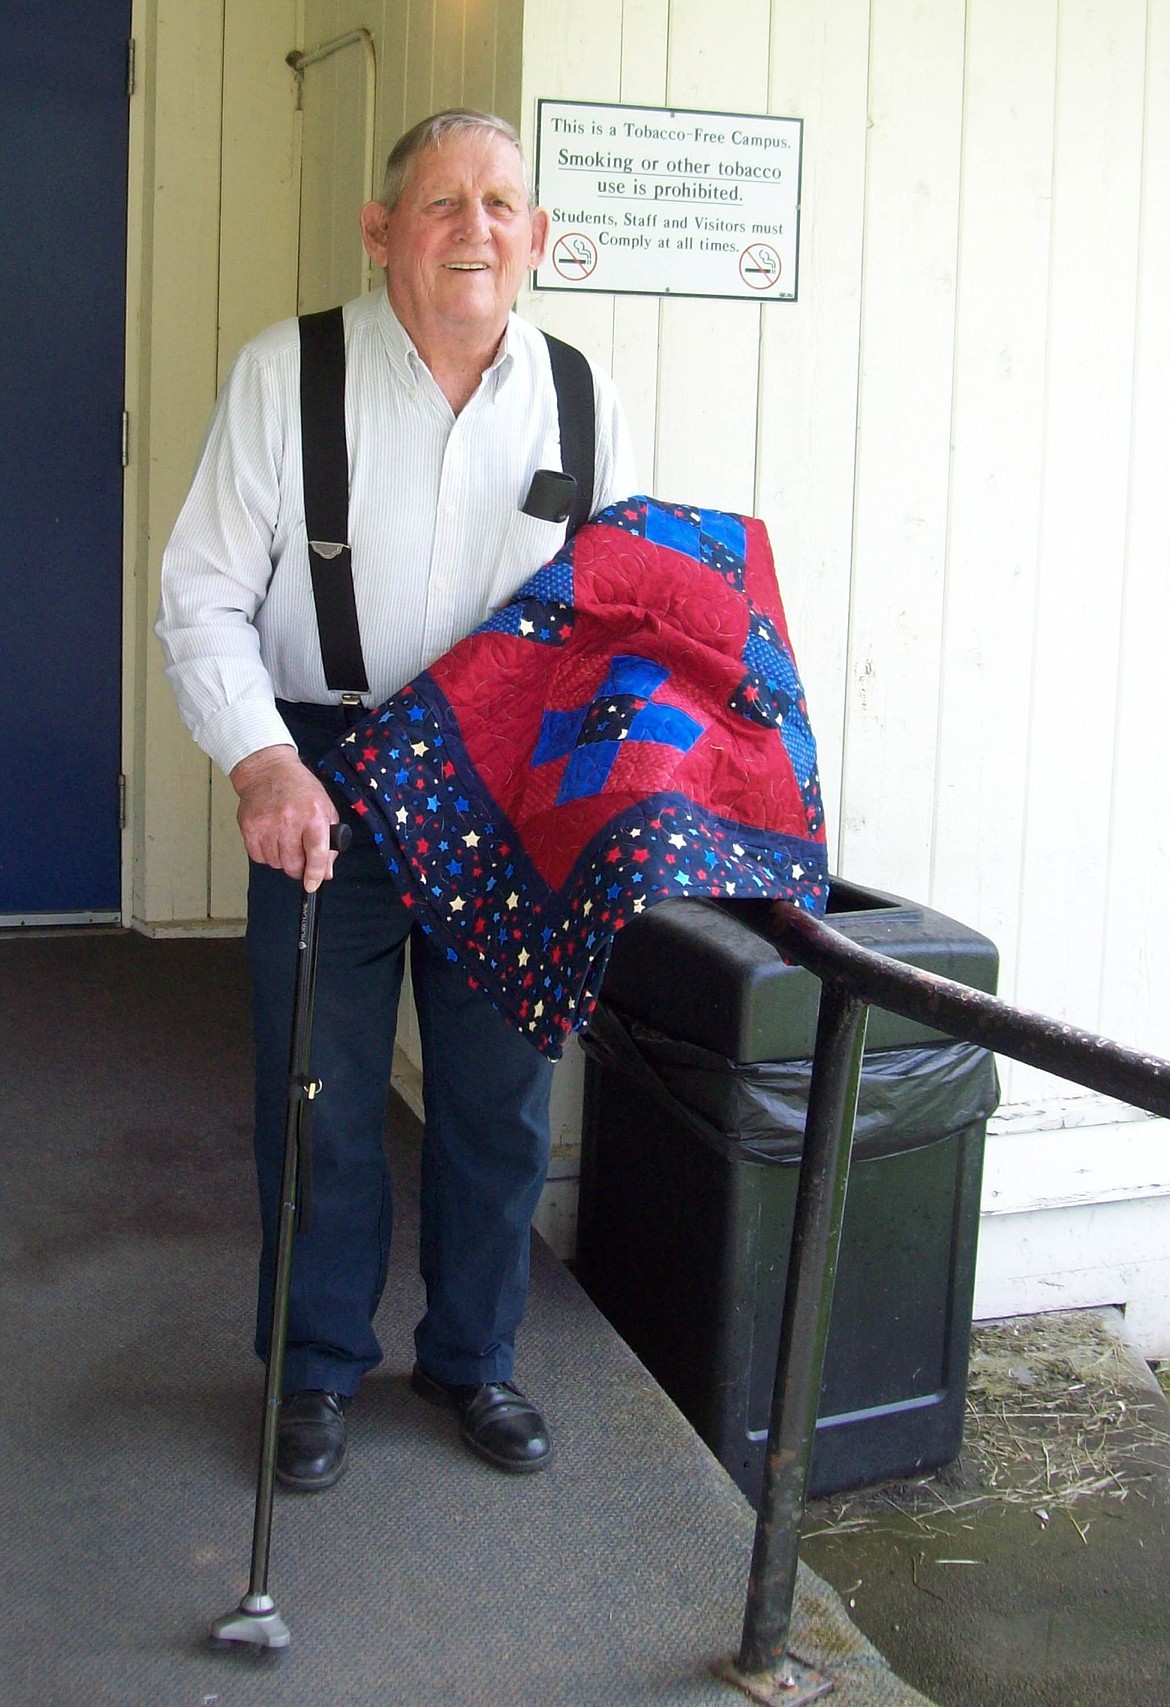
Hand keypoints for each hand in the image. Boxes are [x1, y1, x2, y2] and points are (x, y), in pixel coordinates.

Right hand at [230, 745, 339, 890]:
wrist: (267, 770)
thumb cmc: (299, 789)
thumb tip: (325, 873)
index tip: (312, 884)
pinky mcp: (249, 827)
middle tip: (300, 858)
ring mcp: (266, 824)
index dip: (315, 874)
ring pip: (275, 863)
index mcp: (313, 815)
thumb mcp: (325, 809)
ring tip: (284, 839)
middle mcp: (289, 820)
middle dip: (298, 868)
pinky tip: (271, 838)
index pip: (316, 852)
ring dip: (281, 859)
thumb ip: (329, 843)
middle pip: (293, 864)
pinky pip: (258, 857)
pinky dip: (266, 854)